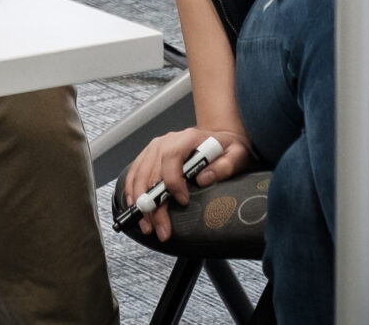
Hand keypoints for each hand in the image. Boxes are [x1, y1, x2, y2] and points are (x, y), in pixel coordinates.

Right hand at [118, 126, 249, 242]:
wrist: (218, 140)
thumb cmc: (226, 148)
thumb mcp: (236, 155)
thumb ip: (224, 166)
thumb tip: (202, 178)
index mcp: (187, 139)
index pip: (171, 158)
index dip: (173, 182)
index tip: (183, 201)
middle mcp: (166, 141)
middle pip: (152, 172)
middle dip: (154, 204)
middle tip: (161, 228)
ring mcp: (155, 149)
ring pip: (139, 176)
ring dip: (140, 203)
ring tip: (148, 226)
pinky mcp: (149, 157)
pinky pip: (134, 174)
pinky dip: (132, 192)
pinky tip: (135, 208)